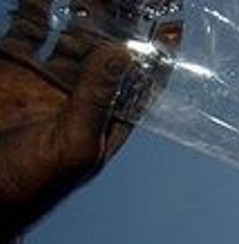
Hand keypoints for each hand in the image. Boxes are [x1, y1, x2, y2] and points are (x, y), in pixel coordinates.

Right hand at [0, 1, 155, 235]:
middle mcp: (81, 93)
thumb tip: (124, 53)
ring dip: (85, 3)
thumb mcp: (73, 145)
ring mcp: (44, 77)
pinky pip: (29, 25)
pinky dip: (37, 3)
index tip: (176, 18)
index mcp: (107, 118)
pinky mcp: (10, 65)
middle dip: (124, 15)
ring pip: (72, 29)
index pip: (144, 78)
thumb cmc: (31, 185)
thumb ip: (97, 99)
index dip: (161, 50)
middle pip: (111, 44)